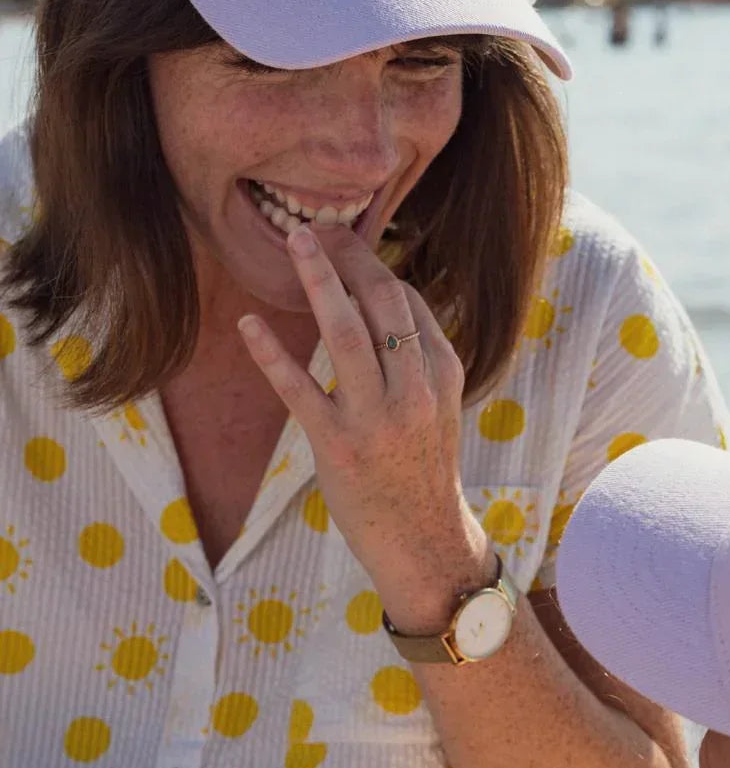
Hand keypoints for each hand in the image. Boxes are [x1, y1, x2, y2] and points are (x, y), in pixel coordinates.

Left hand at [238, 222, 491, 629]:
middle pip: (383, 302)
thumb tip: (387, 301)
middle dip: (350, 257)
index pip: (407, 301)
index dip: (372, 264)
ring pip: (347, 332)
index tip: (344, 241)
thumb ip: (419, 357)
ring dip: (319, 281)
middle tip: (319, 226)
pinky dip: (272, 354)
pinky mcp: (339, 447)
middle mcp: (416, 388)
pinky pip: (300, 390)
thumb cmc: (425, 468)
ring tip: (296, 242)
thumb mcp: (440, 405)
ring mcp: (379, 417)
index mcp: (444, 371)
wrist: (424, 540)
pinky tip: (247, 325)